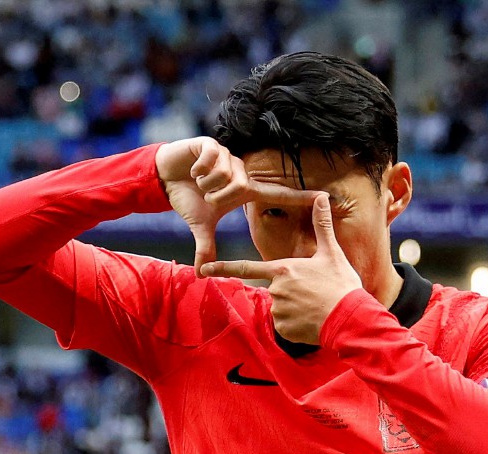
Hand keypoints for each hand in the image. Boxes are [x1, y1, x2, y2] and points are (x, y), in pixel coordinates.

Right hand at [155, 138, 319, 276]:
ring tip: (198, 180)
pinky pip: (212, 159)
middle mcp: (241, 171)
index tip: (324, 197)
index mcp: (245, 190)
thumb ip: (205, 247)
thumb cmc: (188, 199)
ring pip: (226, 174)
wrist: (164, 178)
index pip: (278, 194)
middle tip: (207, 195)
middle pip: (241, 187)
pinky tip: (193, 169)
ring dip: (207, 183)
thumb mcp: (200, 225)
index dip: (299, 197)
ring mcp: (228, 156)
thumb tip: (201, 274)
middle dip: (218, 196)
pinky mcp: (212, 145)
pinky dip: (199, 169)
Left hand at [201, 193, 362, 344]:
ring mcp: (278, 310)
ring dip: (295, 308)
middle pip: (275, 289)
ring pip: (281, 307)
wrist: (350, 318)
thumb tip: (322, 197)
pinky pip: (286, 324)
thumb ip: (321, 225)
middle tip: (315, 294)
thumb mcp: (332, 253)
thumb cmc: (341, 284)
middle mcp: (275, 289)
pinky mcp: (284, 329)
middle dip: (292, 292)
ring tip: (317, 307)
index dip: (224, 268)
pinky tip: (313, 320)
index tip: (204, 269)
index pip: (246, 268)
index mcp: (283, 269)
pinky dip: (297, 323)